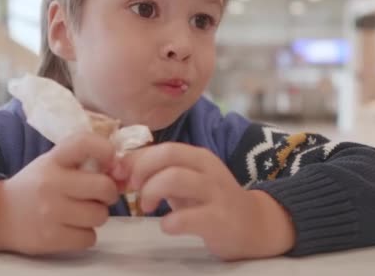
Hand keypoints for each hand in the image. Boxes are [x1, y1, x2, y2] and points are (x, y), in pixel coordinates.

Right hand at [0, 133, 119, 254]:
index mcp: (53, 159)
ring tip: (82, 212)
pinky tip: (71, 228)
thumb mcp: (54, 163)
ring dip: (97, 215)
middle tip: (99, 195)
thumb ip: (86, 162)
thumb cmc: (38, 185)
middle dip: (108, 193)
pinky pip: (89, 237)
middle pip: (104, 187)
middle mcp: (51, 182)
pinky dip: (85, 234)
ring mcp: (50, 212)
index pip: (84, 143)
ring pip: (100, 215)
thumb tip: (124, 173)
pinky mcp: (49, 238)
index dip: (106, 150)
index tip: (110, 161)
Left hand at [121, 143, 295, 260]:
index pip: (161, 147)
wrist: (255, 225)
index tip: (120, 176)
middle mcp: (207, 169)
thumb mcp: (185, 180)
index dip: (134, 159)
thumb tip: (120, 168)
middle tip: (133, 189)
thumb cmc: (210, 201)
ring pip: (175, 178)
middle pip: (167, 155)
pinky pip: (187, 217)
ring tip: (146, 207)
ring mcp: (215, 193)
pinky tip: (167, 226)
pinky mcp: (219, 219)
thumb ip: (157, 172)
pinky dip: (169, 222)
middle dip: (141, 170)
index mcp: (197, 157)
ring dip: (150, 192)